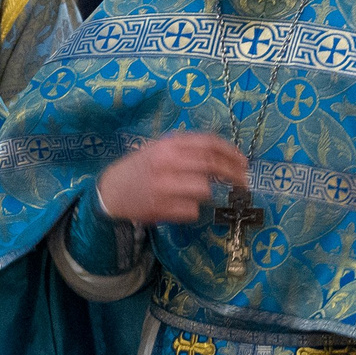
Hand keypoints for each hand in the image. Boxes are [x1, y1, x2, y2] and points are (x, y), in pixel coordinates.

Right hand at [94, 132, 250, 226]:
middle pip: (212, 165)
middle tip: (243, 182)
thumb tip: (225, 154)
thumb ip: (187, 148)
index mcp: (168, 145)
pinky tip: (181, 205)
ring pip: (205, 190)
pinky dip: (193, 210)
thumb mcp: (159, 148)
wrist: (111, 192)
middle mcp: (167, 163)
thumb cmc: (140, 168)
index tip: (244, 162)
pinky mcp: (162, 208)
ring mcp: (164, 187)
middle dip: (233, 174)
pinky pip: (193, 210)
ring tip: (198, 194)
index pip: (209, 143)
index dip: (231, 152)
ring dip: (208, 193)